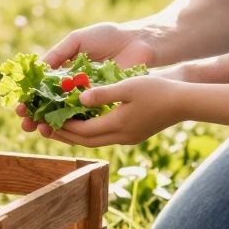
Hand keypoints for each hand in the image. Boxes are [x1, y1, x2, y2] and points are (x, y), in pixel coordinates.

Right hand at [17, 23, 158, 133]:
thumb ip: (58, 53)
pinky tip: (61, 128)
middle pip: (51, 106)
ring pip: (66, 115)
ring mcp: (89, 97)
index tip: (19, 106)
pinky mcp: (105, 103)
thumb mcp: (78, 39)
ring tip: (39, 129)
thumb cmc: (108, 36)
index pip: (43, 90)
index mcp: (65, 72)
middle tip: (25, 123)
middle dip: (36, 116)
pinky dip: (74, 123)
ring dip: (51, 124)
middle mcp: (75, 87)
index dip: (31, 99)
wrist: (138, 41)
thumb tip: (38, 69)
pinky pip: (87, 116)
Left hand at [45, 75, 184, 147]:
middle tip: (44, 128)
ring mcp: (128, 138)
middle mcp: (120, 137)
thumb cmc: (157, 90)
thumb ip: (103, 93)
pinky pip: (104, 137)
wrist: (184, 102)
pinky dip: (89, 132)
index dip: (63, 126)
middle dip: (64, 135)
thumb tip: (79, 98)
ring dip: (75, 136)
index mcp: (117, 125)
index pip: (82, 131)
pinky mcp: (133, 135)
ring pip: (94, 141)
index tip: (46, 119)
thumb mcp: (128, 86)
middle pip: (85, 141)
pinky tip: (83, 123)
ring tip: (58, 128)